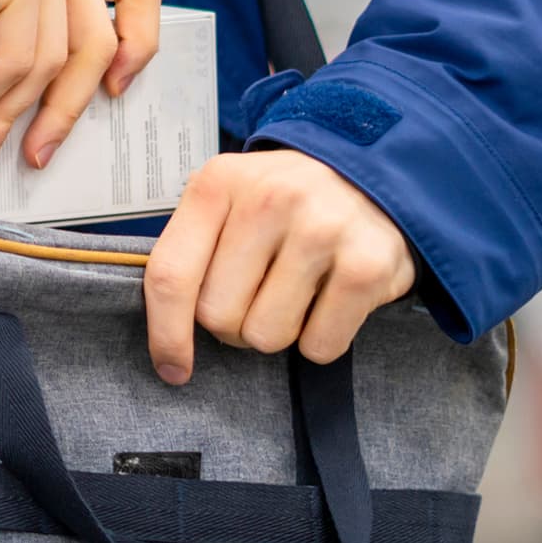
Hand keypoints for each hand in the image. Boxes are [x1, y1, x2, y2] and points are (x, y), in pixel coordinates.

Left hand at [142, 150, 414, 382]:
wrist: (374, 175)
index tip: (172, 367)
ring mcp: (321, 229)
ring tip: (299, 292)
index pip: (170, 275)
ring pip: (266, 336)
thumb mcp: (231, 200)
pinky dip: (322, 339)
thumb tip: (167, 334)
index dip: (166, 333)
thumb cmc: (289, 202)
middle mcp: (268, 198)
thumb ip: (193, 250)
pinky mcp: (367, 264)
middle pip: (217, 316)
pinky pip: (319, 346)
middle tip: (261, 296)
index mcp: (219, 184)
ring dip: (280, 332)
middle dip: (235, 325)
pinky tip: (331, 300)